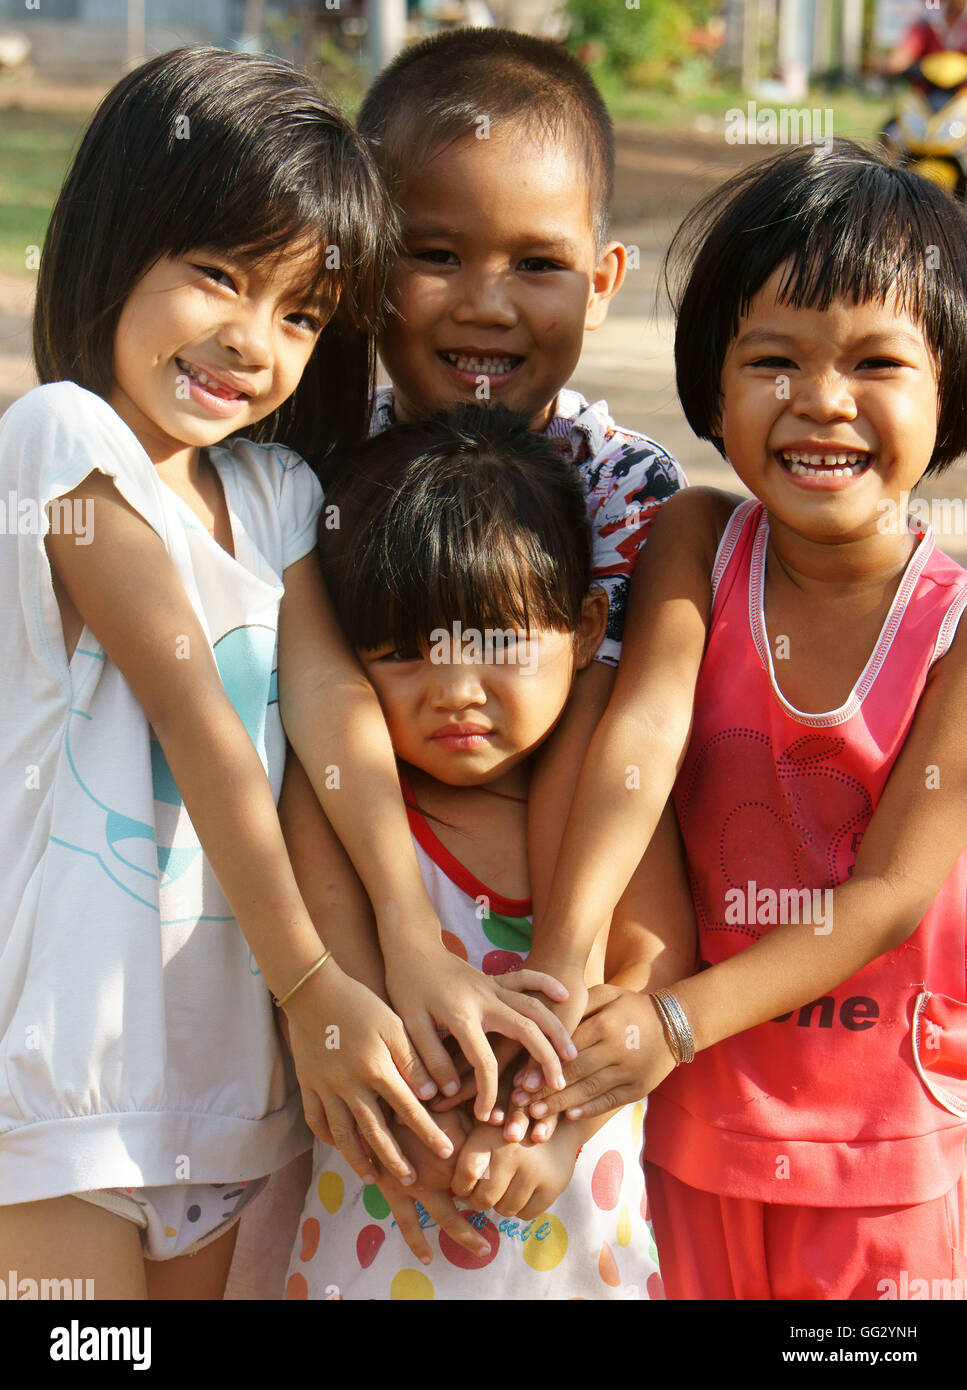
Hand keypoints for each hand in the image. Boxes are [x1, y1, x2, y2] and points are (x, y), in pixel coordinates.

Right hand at [283, 960, 454, 1185]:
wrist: (312, 990)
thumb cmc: (360, 1003)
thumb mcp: (393, 1025)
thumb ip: (412, 1061)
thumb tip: (432, 1095)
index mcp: (376, 1069)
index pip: (408, 1110)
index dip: (429, 1132)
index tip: (447, 1151)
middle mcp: (349, 1085)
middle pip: (375, 1132)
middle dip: (394, 1159)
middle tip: (411, 1181)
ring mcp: (325, 1087)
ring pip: (343, 1134)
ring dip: (359, 1158)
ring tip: (372, 1178)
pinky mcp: (307, 1084)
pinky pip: (315, 1119)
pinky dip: (326, 1137)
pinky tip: (338, 1147)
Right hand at [376, 1109, 489, 1264]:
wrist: (370, 1103)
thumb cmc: (414, 1100)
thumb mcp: (449, 1105)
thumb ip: (472, 1120)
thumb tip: (500, 1121)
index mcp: (452, 1150)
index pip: (481, 1173)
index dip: (494, 1177)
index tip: (504, 1182)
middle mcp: (436, 1173)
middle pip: (472, 1199)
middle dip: (488, 1213)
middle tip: (500, 1233)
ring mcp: (414, 1185)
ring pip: (445, 1218)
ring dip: (465, 1235)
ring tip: (483, 1249)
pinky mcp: (391, 1190)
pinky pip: (406, 1221)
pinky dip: (417, 1241)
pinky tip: (427, 1258)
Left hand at [383, 944, 575, 1121]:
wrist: (411, 946)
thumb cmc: (407, 988)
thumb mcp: (409, 1026)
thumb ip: (429, 1059)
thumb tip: (446, 1092)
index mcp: (461, 1015)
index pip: (484, 1060)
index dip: (487, 1091)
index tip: (485, 1115)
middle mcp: (484, 1000)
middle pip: (525, 1029)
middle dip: (544, 1059)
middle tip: (558, 1085)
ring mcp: (493, 987)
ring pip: (533, 1006)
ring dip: (555, 1029)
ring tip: (572, 1055)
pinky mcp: (495, 979)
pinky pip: (526, 978)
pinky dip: (545, 983)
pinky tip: (564, 994)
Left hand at [450, 1119, 583, 1219]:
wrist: (554, 1120)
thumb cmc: (506, 1125)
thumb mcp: (483, 1125)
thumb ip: (461, 1140)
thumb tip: (439, 1142)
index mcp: (490, 1136)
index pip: (466, 1174)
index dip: (460, 1186)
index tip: (463, 1184)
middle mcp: (512, 1153)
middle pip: (484, 1199)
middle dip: (480, 1199)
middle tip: (484, 1189)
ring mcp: (534, 1171)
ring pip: (505, 1209)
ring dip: (501, 1204)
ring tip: (504, 1186)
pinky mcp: (552, 1186)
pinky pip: (526, 1214)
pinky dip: (521, 1208)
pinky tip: (521, 1190)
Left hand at [523, 984, 675, 1121]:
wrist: (674, 1024)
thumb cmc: (630, 1006)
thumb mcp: (605, 995)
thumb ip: (577, 1006)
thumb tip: (545, 1020)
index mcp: (604, 1025)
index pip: (566, 1050)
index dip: (540, 1066)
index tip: (518, 1080)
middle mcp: (616, 1050)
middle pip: (573, 1074)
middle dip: (544, 1091)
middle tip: (518, 1103)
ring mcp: (628, 1071)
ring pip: (588, 1091)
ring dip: (560, 1105)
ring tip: (535, 1116)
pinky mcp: (638, 1088)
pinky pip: (609, 1101)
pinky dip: (588, 1110)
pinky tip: (568, 1117)